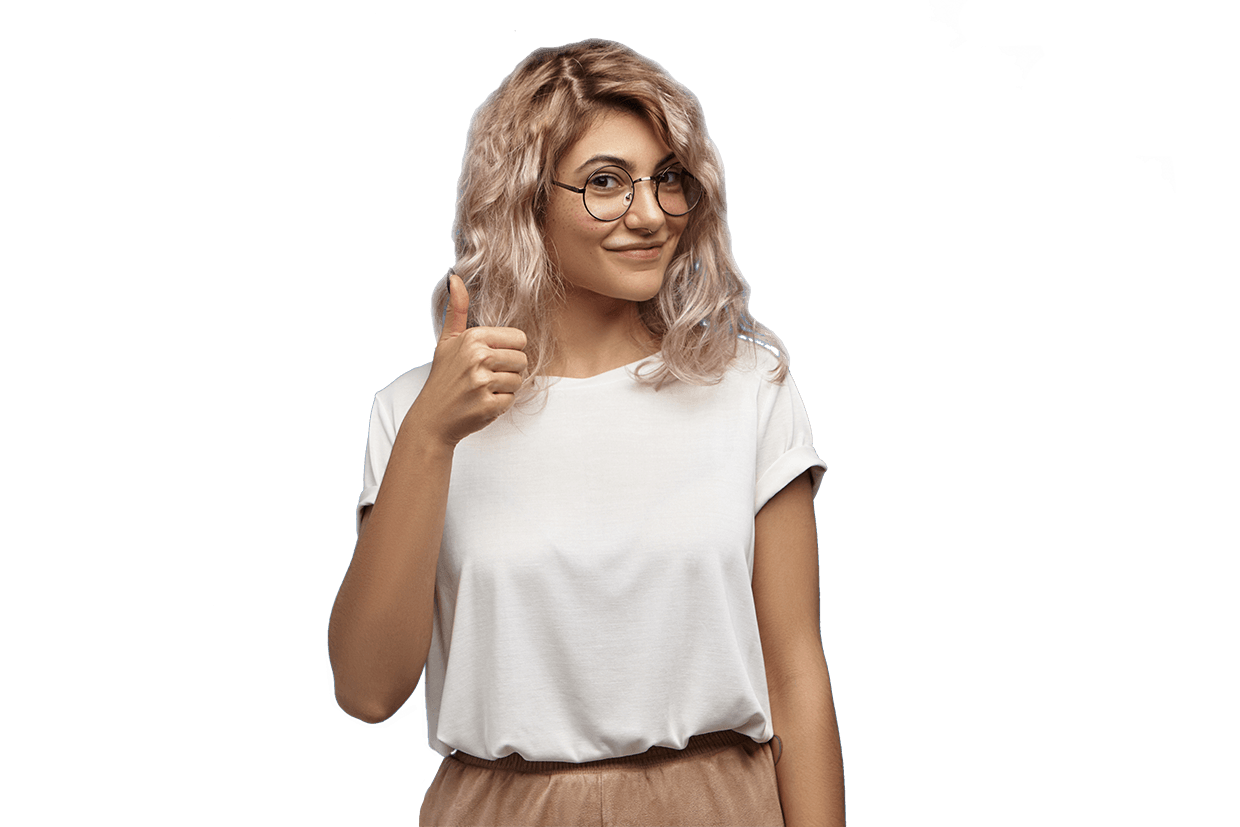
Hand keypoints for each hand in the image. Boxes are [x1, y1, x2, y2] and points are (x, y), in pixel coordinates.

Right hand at [407, 274, 528, 448]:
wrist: (432, 418)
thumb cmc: (443, 377)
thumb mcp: (447, 340)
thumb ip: (457, 309)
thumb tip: (455, 276)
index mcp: (473, 337)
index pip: (519, 338)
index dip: (508, 350)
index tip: (489, 359)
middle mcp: (478, 357)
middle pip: (522, 359)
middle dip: (508, 370)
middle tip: (485, 377)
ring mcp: (483, 382)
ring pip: (519, 380)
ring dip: (505, 388)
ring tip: (482, 390)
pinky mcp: (488, 404)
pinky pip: (512, 400)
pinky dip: (500, 404)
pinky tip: (481, 403)